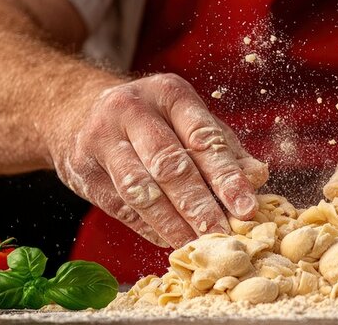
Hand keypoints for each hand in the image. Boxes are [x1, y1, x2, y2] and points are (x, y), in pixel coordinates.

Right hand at [47, 74, 268, 247]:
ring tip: (197, 244)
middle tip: (222, 234)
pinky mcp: (83, 169)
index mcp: (168, 93)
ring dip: (172, 223)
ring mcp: (102, 139)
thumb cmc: (151, 119)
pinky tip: (169, 240)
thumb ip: (223, 148)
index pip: (202, 138)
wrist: (80, 112)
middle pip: (170, 165)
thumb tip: (257, 176)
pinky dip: (148, 228)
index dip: (227, 176)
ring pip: (141, 189)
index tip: (247, 208)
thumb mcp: (188, 120)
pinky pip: (120, 206)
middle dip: (199, 206)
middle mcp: (132, 110)